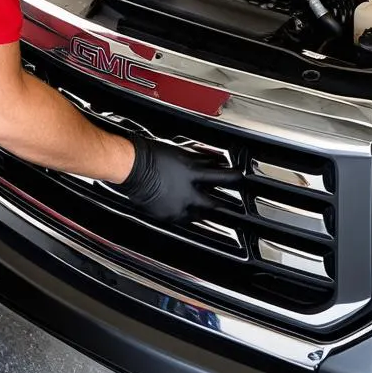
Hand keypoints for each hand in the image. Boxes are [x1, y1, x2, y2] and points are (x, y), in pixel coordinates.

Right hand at [113, 135, 240, 223]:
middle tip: (228, 206)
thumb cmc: (152, 155)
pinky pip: (182, 219)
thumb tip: (212, 161)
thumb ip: (199, 159)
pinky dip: (186, 215)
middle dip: (221, 205)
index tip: (240, 178)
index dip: (234, 178)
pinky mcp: (167, 216)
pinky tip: (184, 208)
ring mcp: (177, 207)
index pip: (221, 177)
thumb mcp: (181, 153)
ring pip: (198, 216)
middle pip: (213, 205)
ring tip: (204, 207)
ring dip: (203, 211)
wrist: (131, 166)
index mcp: (191, 174)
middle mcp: (187, 193)